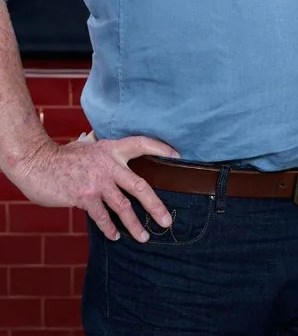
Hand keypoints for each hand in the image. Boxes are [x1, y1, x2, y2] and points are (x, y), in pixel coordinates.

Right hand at [6, 134, 178, 242]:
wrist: (37, 163)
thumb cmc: (62, 156)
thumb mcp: (86, 146)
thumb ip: (100, 149)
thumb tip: (101, 146)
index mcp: (112, 149)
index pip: (142, 144)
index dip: (161, 148)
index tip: (177, 156)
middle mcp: (109, 165)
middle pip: (140, 186)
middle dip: (156, 206)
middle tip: (167, 221)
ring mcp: (97, 182)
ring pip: (123, 207)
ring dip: (134, 224)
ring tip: (144, 237)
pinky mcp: (84, 196)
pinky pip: (102, 216)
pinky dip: (110, 228)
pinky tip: (116, 236)